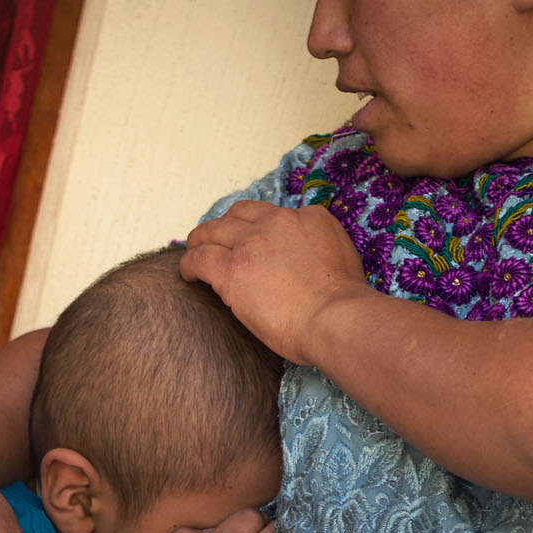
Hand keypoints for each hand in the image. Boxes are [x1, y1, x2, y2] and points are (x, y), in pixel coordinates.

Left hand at [179, 200, 370, 364]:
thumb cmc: (345, 305)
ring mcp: (251, 244)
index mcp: (309, 218)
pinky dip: (189, 264)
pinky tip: (187, 274)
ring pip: (212, 231)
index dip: (259, 227)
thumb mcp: (343, 259)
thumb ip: (320, 251)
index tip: (253, 241)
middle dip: (225, 226)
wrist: (336, 318)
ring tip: (194, 252)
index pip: (273, 215)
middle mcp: (277, 222)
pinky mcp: (231, 270)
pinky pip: (198, 259)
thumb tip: (304, 265)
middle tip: (217, 240)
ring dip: (201, 240)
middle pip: (238, 215)